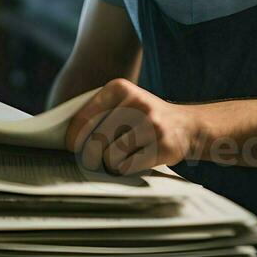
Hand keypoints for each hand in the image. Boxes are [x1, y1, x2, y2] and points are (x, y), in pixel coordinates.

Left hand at [65, 78, 200, 174]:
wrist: (188, 125)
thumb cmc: (146, 118)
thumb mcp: (125, 102)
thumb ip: (98, 112)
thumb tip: (68, 138)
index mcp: (121, 88)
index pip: (84, 117)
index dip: (74, 137)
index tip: (73, 147)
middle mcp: (136, 103)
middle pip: (96, 140)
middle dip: (93, 154)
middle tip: (96, 158)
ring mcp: (151, 124)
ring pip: (110, 155)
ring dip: (111, 162)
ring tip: (122, 156)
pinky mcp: (161, 145)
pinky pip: (127, 166)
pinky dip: (125, 169)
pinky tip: (135, 160)